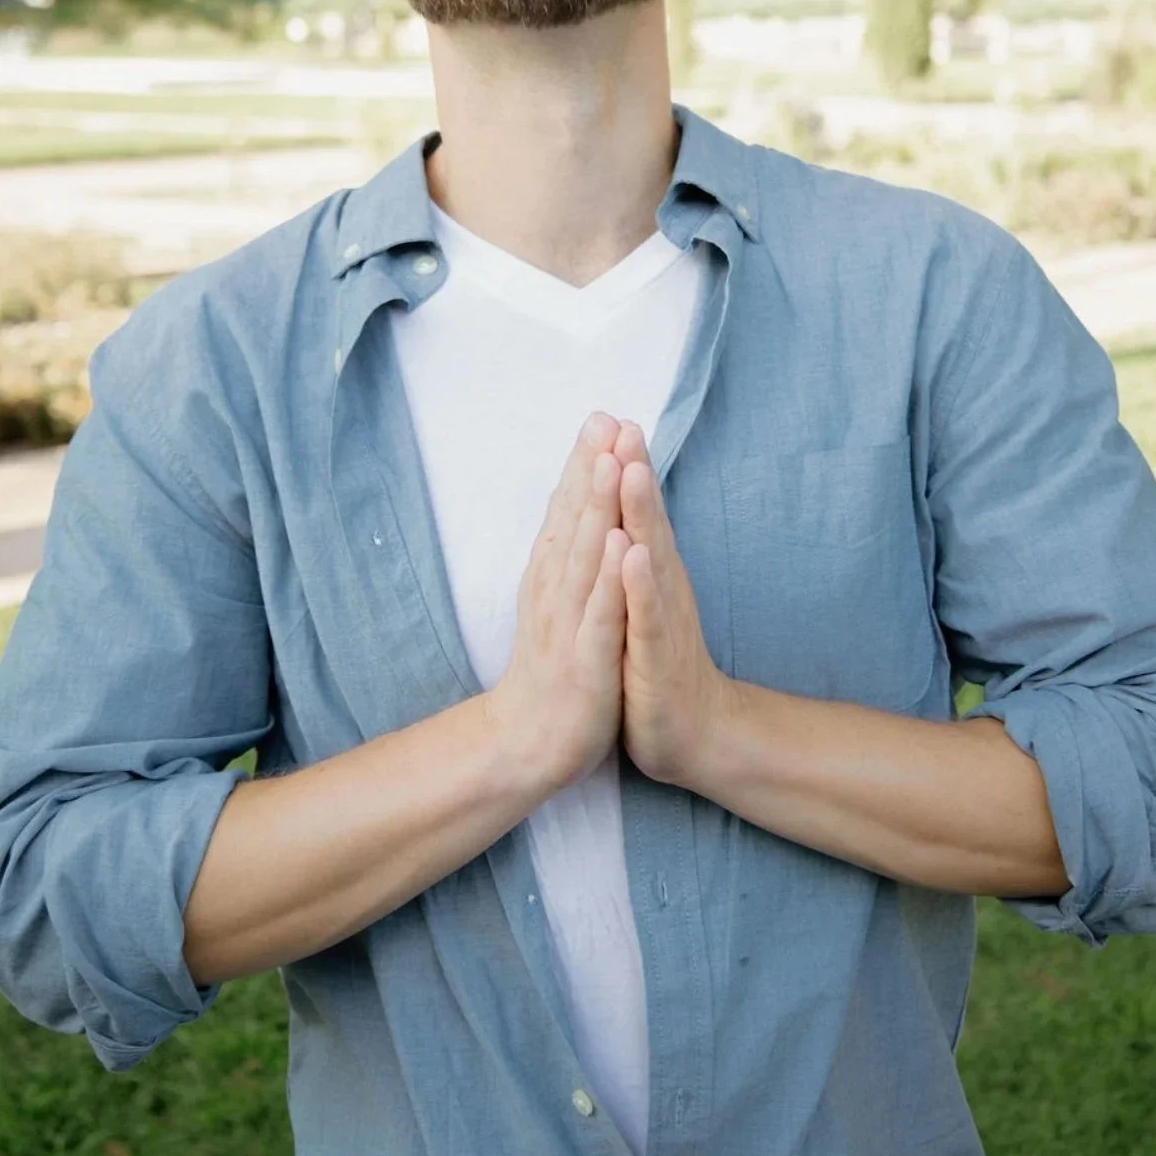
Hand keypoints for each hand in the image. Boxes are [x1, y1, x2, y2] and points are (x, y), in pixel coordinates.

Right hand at [486, 412, 628, 790]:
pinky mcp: (587, 660)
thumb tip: (573, 502)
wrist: (530, 740)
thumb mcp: (556, 599)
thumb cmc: (551, 664)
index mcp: (551, 575)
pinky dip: (613, 579)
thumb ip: (566, 552)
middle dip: (592, 469)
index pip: (567, 509)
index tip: (600, 415)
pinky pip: (602, 614)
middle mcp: (555, 590)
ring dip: (598, 509)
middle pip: (575, 521)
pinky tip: (625, 547)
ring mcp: (569, 623)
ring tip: (612, 463)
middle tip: (605, 420)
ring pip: (586, 558)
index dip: (583, 463)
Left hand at [612, 422, 736, 787]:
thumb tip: (621, 507)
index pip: (635, 510)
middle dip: (633, 470)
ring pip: (649, 556)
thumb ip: (636, 551)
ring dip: (641, 513)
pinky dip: (640, 585)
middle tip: (625, 423)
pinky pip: (648, 615)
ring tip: (631, 469)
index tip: (607, 417)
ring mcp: (662, 618)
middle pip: (646, 519)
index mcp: (649, 571)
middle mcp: (660, 585)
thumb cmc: (658, 661)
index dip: (622, 464)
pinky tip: (634, 555)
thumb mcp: (643, 600)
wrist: (694, 732)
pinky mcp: (657, 655)